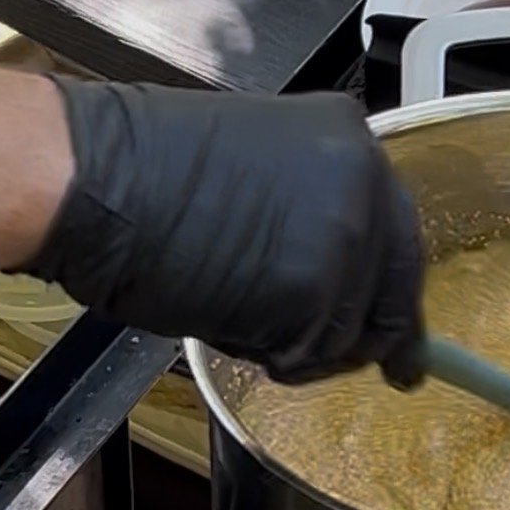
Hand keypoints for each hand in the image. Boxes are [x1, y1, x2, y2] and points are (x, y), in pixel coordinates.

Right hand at [28, 80, 423, 385]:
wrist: (101, 180)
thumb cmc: (150, 172)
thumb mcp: (264, 171)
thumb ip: (315, 214)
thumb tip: (340, 282)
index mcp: (351, 141)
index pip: (401, 239)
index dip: (396, 299)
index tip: (408, 343)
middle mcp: (361, 184)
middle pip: (390, 294)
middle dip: (366, 340)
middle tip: (360, 368)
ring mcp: (340, 240)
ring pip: (344, 335)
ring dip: (297, 345)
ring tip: (236, 308)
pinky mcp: (308, 293)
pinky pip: (301, 354)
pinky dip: (263, 354)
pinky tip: (224, 316)